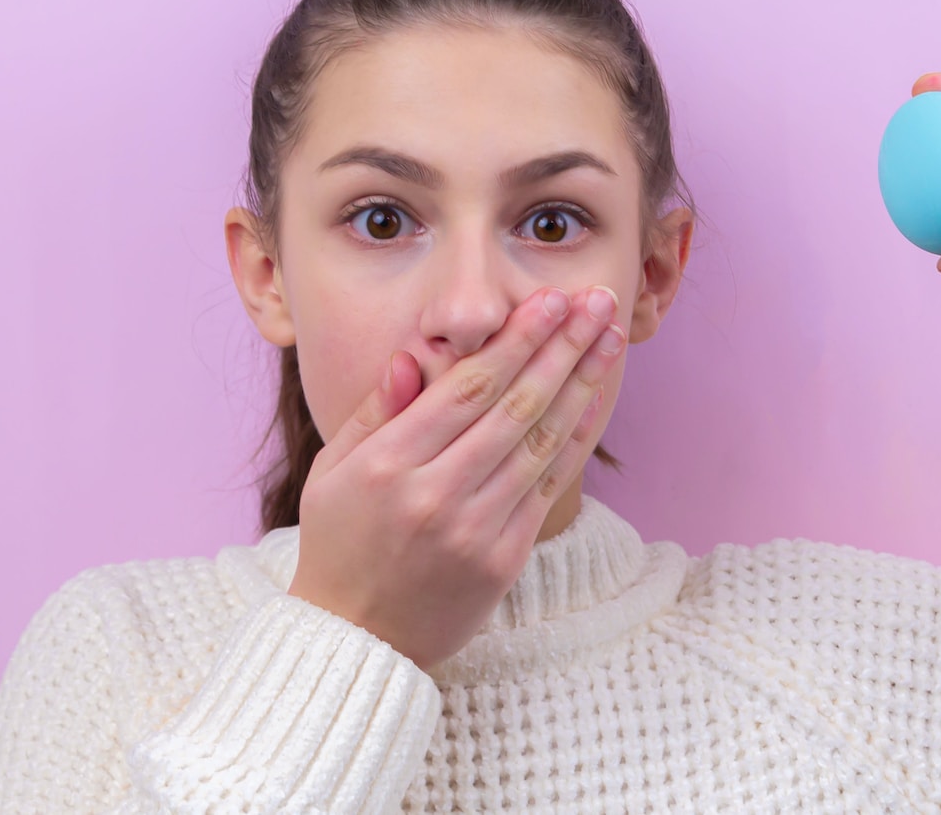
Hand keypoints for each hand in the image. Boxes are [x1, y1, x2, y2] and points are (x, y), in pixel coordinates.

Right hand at [286, 285, 624, 669]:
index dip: (515, 339)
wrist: (358, 639)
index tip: (549, 301)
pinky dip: (576, 438)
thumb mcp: (331, 472)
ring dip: (581, 381)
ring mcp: (474, 529)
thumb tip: (409, 357)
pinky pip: (548, 485)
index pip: (466, 388)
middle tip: (594, 300)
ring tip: (608, 336)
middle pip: (514, 405)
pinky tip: (595, 398)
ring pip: (540, 441)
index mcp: (388, 466)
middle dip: (561, 345)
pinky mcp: (504, 558)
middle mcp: (435, 495)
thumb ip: (373, 412)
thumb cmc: (340, 542)